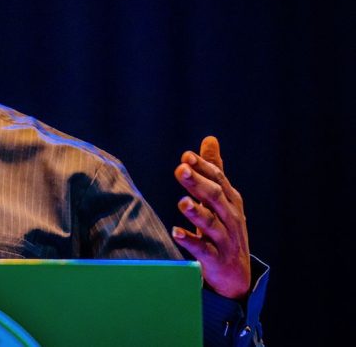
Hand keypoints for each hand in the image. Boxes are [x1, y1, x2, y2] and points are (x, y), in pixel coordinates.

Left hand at [172, 136, 250, 299]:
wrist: (238, 275)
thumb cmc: (225, 228)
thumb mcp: (222, 198)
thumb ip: (214, 169)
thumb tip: (209, 139)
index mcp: (230, 200)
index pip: (217, 179)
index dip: (203, 167)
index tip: (186, 156)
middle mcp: (230, 217)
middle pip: (214, 197)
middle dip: (197, 183)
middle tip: (180, 169)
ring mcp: (225, 238)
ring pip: (211, 223)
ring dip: (196, 212)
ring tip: (181, 202)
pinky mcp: (216, 258)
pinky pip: (203, 249)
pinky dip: (191, 241)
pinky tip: (176, 233)